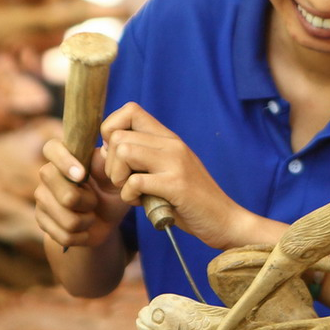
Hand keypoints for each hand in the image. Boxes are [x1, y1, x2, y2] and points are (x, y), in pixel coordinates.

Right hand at [34, 138, 128, 248]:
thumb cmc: (111, 191)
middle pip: (65, 194)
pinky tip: (83, 229)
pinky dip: (81, 236)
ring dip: (86, 220)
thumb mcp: (115, 178)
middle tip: (94, 200)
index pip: (51, 148)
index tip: (82, 175)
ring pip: (67, 219)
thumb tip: (107, 145)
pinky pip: (64, 235)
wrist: (105, 221)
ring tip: (89, 213)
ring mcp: (42, 198)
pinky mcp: (41, 220)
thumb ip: (107, 163)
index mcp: (65, 156)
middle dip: (88, 202)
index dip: (64, 161)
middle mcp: (48, 174)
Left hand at [100, 102, 250, 249]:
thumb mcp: (167, 170)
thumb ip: (142, 157)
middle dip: (110, 164)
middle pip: (118, 135)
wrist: (224, 220)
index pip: (130, 110)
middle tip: (124, 182)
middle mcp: (172, 144)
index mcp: (169, 138)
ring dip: (118, 178)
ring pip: (123, 151)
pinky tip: (142, 203)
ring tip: (132, 192)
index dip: (112, 130)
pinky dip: (129, 197)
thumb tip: (104, 148)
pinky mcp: (177, 185)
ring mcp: (176, 163)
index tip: (118, 156)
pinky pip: (135, 182)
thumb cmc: (190, 200)